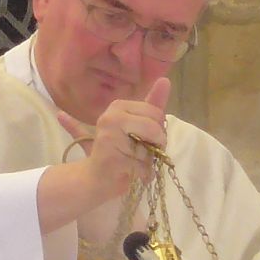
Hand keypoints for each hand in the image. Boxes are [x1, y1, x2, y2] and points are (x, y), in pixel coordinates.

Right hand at [56, 76, 171, 203]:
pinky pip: (143, 166)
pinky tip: (132, 173)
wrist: (94, 179)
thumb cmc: (118, 150)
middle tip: (141, 152)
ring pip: (149, 149)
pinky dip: (143, 174)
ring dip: (148, 162)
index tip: (144, 139)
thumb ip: (152, 105)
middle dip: (156, 145)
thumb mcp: (136, 125)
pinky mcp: (112, 159)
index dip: (158, 130)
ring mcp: (109, 138)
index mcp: (118, 106)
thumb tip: (165, 80)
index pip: (156, 113)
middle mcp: (111, 118)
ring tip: (133, 163)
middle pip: (154, 128)